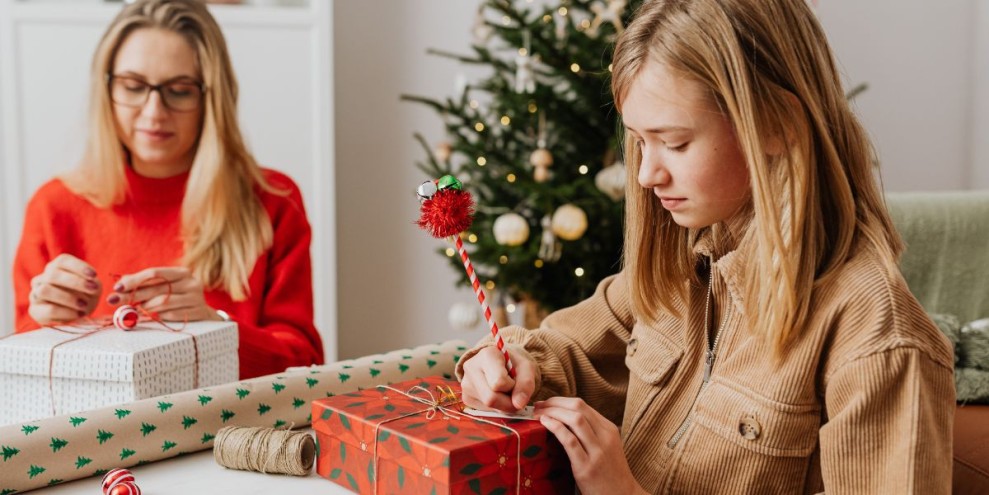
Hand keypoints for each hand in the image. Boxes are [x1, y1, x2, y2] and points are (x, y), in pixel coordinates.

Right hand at [28, 254, 101, 323]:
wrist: (75, 315)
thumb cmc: (85, 296)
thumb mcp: (93, 288)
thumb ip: (92, 284)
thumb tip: (91, 285)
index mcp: (57, 267)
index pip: (63, 261)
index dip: (78, 267)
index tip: (93, 275)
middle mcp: (43, 278)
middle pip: (52, 274)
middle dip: (75, 282)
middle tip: (93, 289)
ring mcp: (36, 294)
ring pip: (45, 290)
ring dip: (68, 298)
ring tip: (84, 305)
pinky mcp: (36, 311)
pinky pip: (48, 310)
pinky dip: (66, 312)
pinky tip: (79, 314)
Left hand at [106, 267, 220, 321]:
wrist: (201, 311)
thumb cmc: (177, 296)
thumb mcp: (164, 285)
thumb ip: (144, 282)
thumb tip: (120, 282)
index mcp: (183, 272)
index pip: (155, 273)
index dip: (134, 280)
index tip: (117, 287)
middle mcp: (192, 283)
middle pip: (157, 289)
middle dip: (132, 295)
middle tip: (113, 300)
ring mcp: (197, 298)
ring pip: (163, 303)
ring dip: (144, 307)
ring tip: (132, 310)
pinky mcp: (198, 313)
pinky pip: (171, 315)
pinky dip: (158, 316)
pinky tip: (152, 316)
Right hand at [460, 345, 536, 412]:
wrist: (501, 363)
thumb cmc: (514, 364)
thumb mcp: (526, 368)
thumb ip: (526, 384)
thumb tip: (518, 404)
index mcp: (486, 355)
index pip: (499, 382)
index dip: (512, 386)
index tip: (513, 379)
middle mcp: (471, 368)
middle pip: (491, 398)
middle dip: (508, 401)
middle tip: (513, 392)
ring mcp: (466, 384)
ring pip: (488, 406)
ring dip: (503, 405)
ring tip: (504, 391)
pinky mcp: (466, 397)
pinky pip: (484, 410)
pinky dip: (496, 407)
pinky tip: (496, 395)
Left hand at [534, 397, 646, 494]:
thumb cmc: (610, 472)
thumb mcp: (606, 446)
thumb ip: (591, 431)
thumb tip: (563, 417)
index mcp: (609, 429)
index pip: (582, 405)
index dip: (560, 401)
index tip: (545, 403)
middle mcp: (605, 437)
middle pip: (578, 407)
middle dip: (554, 403)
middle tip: (538, 406)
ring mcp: (597, 452)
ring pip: (575, 420)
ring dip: (552, 412)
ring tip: (538, 414)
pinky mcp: (587, 467)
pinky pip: (570, 441)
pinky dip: (555, 428)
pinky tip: (544, 424)